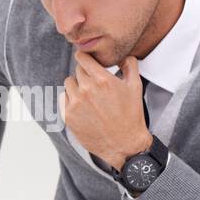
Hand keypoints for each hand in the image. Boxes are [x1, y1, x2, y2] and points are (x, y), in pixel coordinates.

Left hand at [61, 52, 152, 171]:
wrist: (124, 144)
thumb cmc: (131, 115)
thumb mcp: (135, 87)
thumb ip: (130, 65)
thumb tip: (124, 55)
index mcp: (102, 79)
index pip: (82, 57)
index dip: (85, 58)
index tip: (87, 61)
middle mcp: (87, 90)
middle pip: (77, 70)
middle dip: (86, 74)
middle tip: (95, 85)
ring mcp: (76, 103)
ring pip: (69, 83)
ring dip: (77, 86)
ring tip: (89, 97)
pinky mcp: (68, 116)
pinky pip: (63, 98)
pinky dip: (71, 100)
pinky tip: (83, 107)